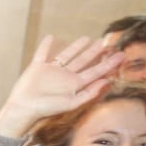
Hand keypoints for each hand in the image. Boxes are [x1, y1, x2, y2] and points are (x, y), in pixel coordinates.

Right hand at [0, 35, 124, 139]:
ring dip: (76, 47)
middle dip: (95, 53)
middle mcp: (65, 76)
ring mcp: (52, 70)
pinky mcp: (37, 67)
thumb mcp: (71, 103)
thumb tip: (106, 82)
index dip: (108, 64)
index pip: (95, 72)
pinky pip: (42, 53)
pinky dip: (45, 45)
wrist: (24, 108)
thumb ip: (89, 93)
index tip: (121, 56)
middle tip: (106, 43)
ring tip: (87, 38)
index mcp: (75, 84)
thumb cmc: (47, 108)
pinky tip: (50, 37)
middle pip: (83, 61)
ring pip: (66, 55)